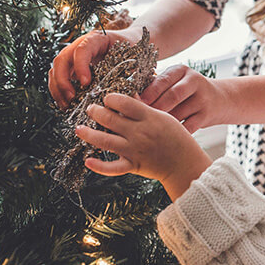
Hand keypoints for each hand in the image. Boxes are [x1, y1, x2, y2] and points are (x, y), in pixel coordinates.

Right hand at [48, 30, 134, 108]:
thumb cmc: (133, 49)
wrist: (131, 43)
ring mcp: (74, 56)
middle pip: (62, 59)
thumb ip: (133, 73)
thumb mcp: (135, 57)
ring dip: (58, 88)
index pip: (82, 49)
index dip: (80, 66)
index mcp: (97, 39)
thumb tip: (134, 98)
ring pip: (56, 69)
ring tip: (67, 104)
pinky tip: (66, 104)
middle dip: (63, 80)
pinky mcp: (72, 67)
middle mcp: (81, 45)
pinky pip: (59, 78)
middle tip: (72, 97)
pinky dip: (59, 91)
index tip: (85, 83)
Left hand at [75, 93, 211, 199]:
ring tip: (79, 129)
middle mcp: (139, 133)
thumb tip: (128, 97)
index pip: (124, 103)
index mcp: (149, 118)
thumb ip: (145, 109)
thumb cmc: (177, 138)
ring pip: (104, 140)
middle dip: (96, 112)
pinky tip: (88, 161)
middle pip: (110, 118)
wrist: (185, 163)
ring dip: (88, 134)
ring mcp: (134, 150)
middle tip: (91, 109)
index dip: (111, 98)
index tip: (107, 98)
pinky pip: (112, 167)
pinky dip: (98, 166)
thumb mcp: (165, 117)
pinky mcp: (133, 165)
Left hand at [140, 65, 228, 132]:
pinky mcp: (207, 115)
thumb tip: (131, 99)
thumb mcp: (175, 81)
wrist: (220, 99)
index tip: (135, 104)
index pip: (163, 81)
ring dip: (163, 123)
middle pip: (172, 97)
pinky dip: (175, 133)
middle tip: (139, 119)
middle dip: (155, 109)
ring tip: (148, 130)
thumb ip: (157, 86)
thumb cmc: (187, 92)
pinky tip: (164, 137)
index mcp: (182, 70)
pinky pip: (187, 127)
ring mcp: (203, 99)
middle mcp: (195, 82)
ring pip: (178, 114)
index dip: (148, 93)